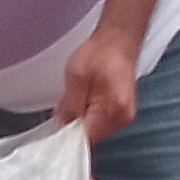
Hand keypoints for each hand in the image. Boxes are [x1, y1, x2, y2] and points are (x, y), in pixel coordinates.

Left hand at [56, 27, 142, 143]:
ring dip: (82, 120)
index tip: (56, 129)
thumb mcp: (76, 78)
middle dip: (75, 125)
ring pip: (94, 130)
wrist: (118, 39)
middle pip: (90, 137)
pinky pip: (100, 122)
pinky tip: (86, 99)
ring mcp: (123, 117)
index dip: (68, 135)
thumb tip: (62, 127)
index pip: (85, 139)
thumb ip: (69, 106)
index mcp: (112, 112)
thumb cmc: (100, 53)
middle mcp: (121, 119)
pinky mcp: (121, 112)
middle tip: (66, 105)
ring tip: (78, 97)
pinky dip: (90, 115)